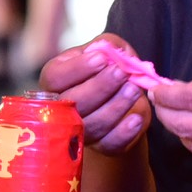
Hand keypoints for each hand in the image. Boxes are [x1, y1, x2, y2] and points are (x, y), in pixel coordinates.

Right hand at [39, 35, 151, 156]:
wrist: (128, 96)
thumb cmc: (112, 69)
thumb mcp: (110, 49)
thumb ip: (106, 45)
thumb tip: (102, 49)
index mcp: (56, 79)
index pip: (55, 76)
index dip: (78, 68)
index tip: (101, 59)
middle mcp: (62, 107)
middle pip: (74, 101)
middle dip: (100, 86)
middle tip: (121, 73)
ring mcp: (80, 129)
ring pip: (92, 124)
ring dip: (115, 106)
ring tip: (134, 90)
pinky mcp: (101, 145)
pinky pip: (109, 143)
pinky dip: (124, 131)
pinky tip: (136, 118)